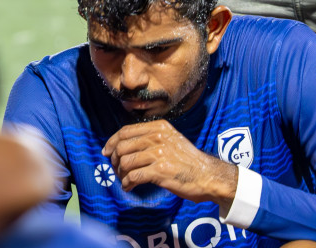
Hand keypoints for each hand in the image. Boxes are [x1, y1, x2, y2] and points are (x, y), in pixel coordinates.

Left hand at [102, 120, 238, 209]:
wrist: (209, 176)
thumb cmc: (189, 161)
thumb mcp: (171, 140)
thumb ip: (151, 138)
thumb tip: (123, 145)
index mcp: (158, 127)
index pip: (125, 131)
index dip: (111, 142)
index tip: (106, 152)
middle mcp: (157, 137)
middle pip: (122, 146)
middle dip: (114, 160)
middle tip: (116, 170)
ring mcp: (159, 154)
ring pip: (125, 162)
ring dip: (121, 174)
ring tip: (124, 180)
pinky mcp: (160, 171)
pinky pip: (133, 176)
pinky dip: (127, 183)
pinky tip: (129, 187)